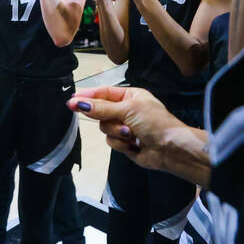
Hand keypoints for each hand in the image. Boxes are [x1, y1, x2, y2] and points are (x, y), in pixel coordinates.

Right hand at [67, 86, 188, 170]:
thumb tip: (78, 102)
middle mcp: (126, 110)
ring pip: (105, 128)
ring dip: (117, 132)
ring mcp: (125, 127)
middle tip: (113, 120)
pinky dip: (121, 143)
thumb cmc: (155, 123)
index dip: (88, 96)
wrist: (171, 149)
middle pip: (101, 112)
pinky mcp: (125, 143)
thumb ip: (101, 107)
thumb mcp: (128, 110)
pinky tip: (134, 145)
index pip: (104, 93)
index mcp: (130, 96)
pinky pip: (111, 142)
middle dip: (108, 118)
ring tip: (132, 135)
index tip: (72, 100)